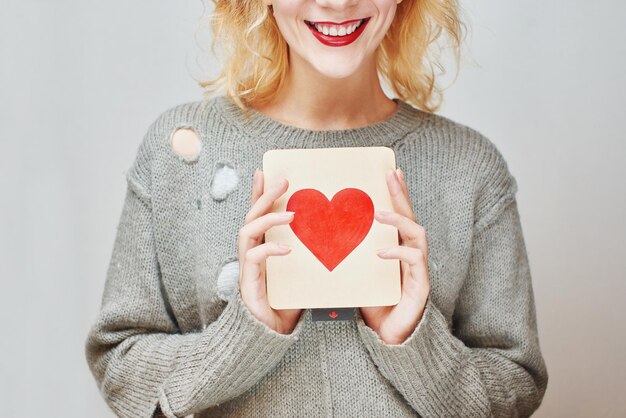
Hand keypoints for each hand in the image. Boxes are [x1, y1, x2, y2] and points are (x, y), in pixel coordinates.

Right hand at [237, 169, 302, 334]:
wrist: (269, 336)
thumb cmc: (286, 305)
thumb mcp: (301, 274)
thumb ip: (310, 256)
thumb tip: (337, 239)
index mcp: (261, 247)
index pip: (259, 214)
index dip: (260, 193)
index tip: (266, 172)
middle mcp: (250, 253)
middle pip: (251, 216)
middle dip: (265, 196)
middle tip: (282, 181)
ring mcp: (247, 267)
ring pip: (248, 232)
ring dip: (268, 218)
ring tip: (290, 214)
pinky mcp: (248, 282)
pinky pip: (254, 258)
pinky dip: (270, 249)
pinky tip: (286, 248)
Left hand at [359, 168, 430, 344]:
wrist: (385, 337)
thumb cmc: (371, 303)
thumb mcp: (355, 272)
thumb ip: (348, 253)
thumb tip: (320, 232)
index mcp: (397, 248)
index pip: (398, 215)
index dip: (395, 193)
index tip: (388, 171)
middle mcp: (411, 254)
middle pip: (411, 216)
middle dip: (401, 194)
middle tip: (391, 174)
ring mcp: (418, 269)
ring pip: (417, 235)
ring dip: (399, 220)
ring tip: (380, 213)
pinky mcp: (420, 285)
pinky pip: (414, 262)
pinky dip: (397, 253)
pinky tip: (381, 251)